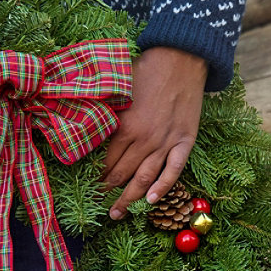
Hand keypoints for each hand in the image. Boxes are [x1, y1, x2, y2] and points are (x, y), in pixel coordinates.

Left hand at [99, 47, 207, 219]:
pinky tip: (152, 201)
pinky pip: (174, 170)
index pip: (105, 162)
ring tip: (117, 213)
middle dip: (108, 192)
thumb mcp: (117, 91)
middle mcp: (144, 139)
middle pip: (122, 174)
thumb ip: (105, 115)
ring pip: (144, 178)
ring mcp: (166, 142)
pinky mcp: (185, 140)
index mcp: (124, 128)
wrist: (181, 56)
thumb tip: (86, 132)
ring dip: (129, 198)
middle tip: (99, 206)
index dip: (96, 177)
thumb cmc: (145, 70)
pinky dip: (163, 187)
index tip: (89, 188)